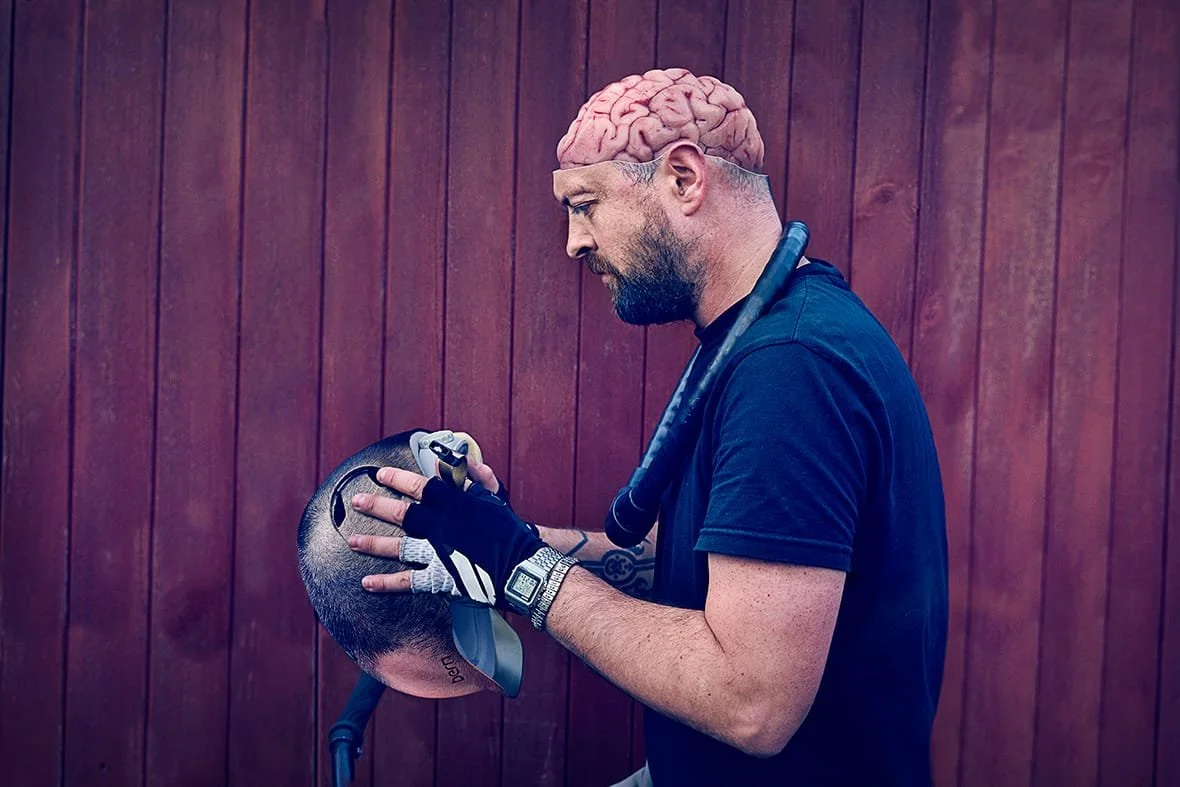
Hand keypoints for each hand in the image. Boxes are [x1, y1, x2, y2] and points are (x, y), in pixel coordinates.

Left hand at [350, 466, 543, 610]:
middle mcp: (439, 526)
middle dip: (375, 506)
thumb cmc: (508, 530)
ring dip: (372, 544)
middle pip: (400, 514)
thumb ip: (470, 477)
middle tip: (357, 501)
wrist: (521, 566)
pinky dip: (385, 584)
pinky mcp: (439, 579)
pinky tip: (367, 583)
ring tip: (352, 541)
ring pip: (397, 547)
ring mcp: (436, 553)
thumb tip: (453, 460)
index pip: (418, 486)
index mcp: (452, 503)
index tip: (380, 475)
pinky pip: (407, 581)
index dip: (397, 479)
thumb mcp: (491, 498)